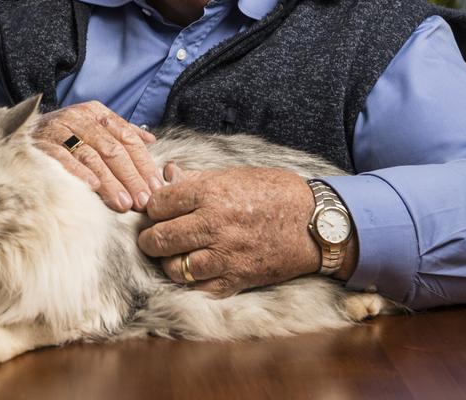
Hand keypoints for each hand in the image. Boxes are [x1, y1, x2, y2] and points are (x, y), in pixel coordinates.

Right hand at [31, 101, 158, 211]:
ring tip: (123, 204)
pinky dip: (78, 172)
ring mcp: (60, 130)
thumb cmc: (64, 135)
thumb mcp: (92, 127)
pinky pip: (63, 159)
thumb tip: (150, 140)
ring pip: (92, 157)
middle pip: (113, 150)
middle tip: (143, 201)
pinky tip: (91, 188)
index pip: (128, 139)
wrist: (17, 130)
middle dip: (131, 178)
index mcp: (97, 113)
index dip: (144, 164)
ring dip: (110, 182)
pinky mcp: (42, 144)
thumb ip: (121, 132)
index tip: (155, 187)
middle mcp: (80, 118)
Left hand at [137, 165, 329, 294]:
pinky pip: (199, 289)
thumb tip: (166, 176)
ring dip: (169, 262)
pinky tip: (195, 271)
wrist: (315, 223)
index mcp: (211, 193)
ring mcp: (225, 256)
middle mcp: (214, 225)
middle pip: (159, 239)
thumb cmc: (275, 193)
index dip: (152, 208)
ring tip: (174, 255)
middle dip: (150, 239)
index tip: (156, 211)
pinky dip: (192, 282)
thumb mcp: (234, 175)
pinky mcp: (237, 279)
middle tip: (153, 238)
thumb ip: (196, 180)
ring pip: (174, 268)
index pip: (158, 205)